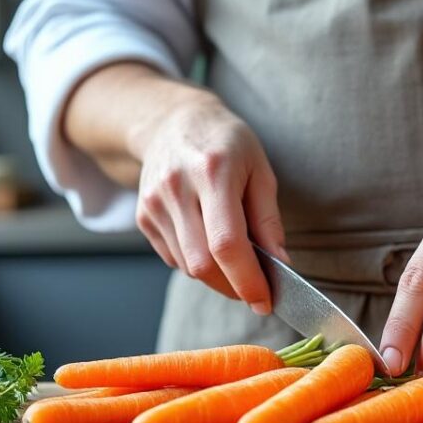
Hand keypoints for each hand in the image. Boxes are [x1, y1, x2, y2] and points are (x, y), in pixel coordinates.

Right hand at [130, 90, 288, 313]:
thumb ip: (269, 220)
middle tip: (256, 289)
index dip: (247, 280)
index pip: (227, 243)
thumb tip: (280, 264)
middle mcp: (177, 189)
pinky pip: (173, 258)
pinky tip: (208, 241)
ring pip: (187, 267)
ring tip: (235, 258)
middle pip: (202, 264)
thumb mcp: (260, 169)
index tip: (265, 301)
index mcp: (212, 172)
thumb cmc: (226, 143)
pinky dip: (196, 263)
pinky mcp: (142, 216)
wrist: (171, 122)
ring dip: (216, 277)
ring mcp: (154, 203)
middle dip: (233, 287)